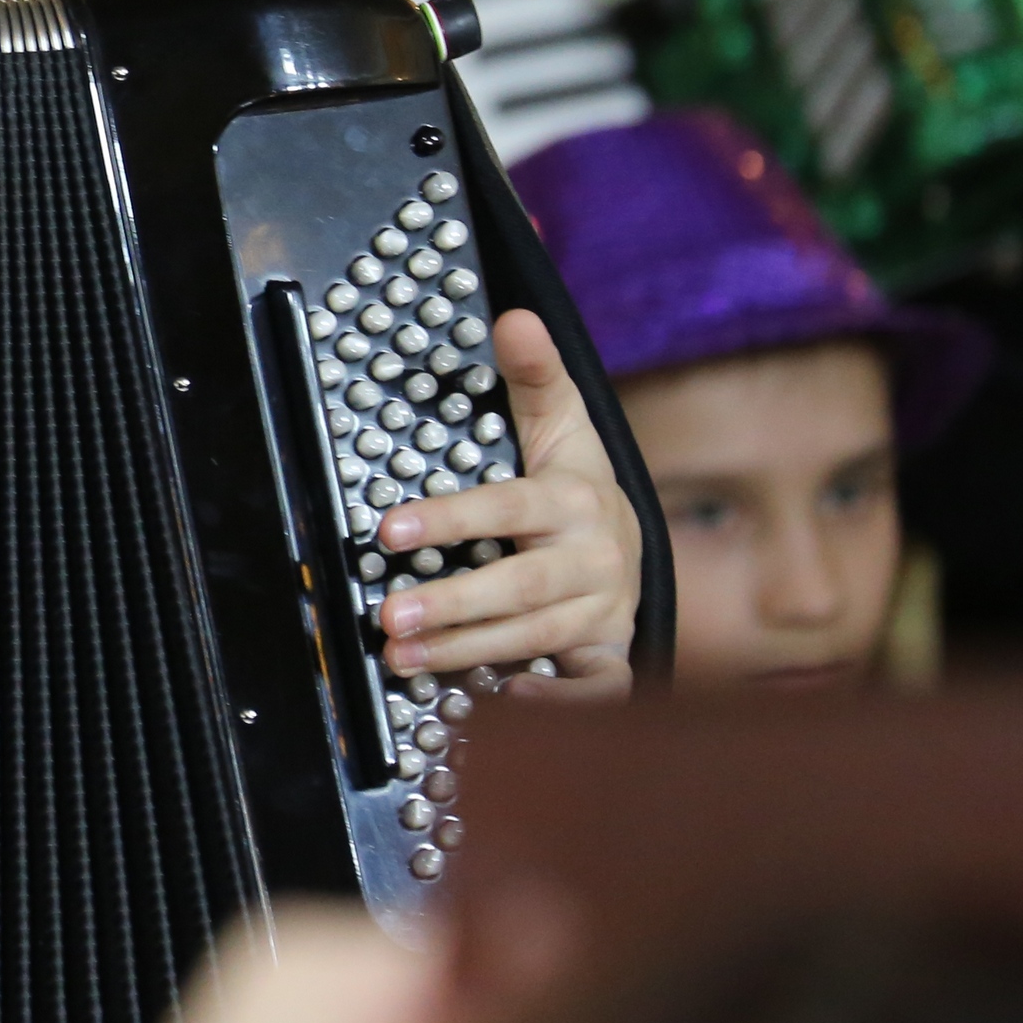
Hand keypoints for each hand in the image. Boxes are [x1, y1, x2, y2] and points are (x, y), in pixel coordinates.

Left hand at [369, 307, 640, 696]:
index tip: (389, 529)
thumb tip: (515, 317)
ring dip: (466, 652)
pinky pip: (593, 689)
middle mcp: (593, 559)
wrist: (634, 549)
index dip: (450, 520)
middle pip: (518, 586)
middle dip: (450, 604)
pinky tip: (505, 704)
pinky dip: (557, 705)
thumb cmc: (576, 485)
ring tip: (403, 658)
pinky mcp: (608, 655)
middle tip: (388, 618)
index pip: (506, 508)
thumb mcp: (560, 425)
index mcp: (574, 500)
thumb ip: (533, 376)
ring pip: (535, 638)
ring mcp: (603, 612)